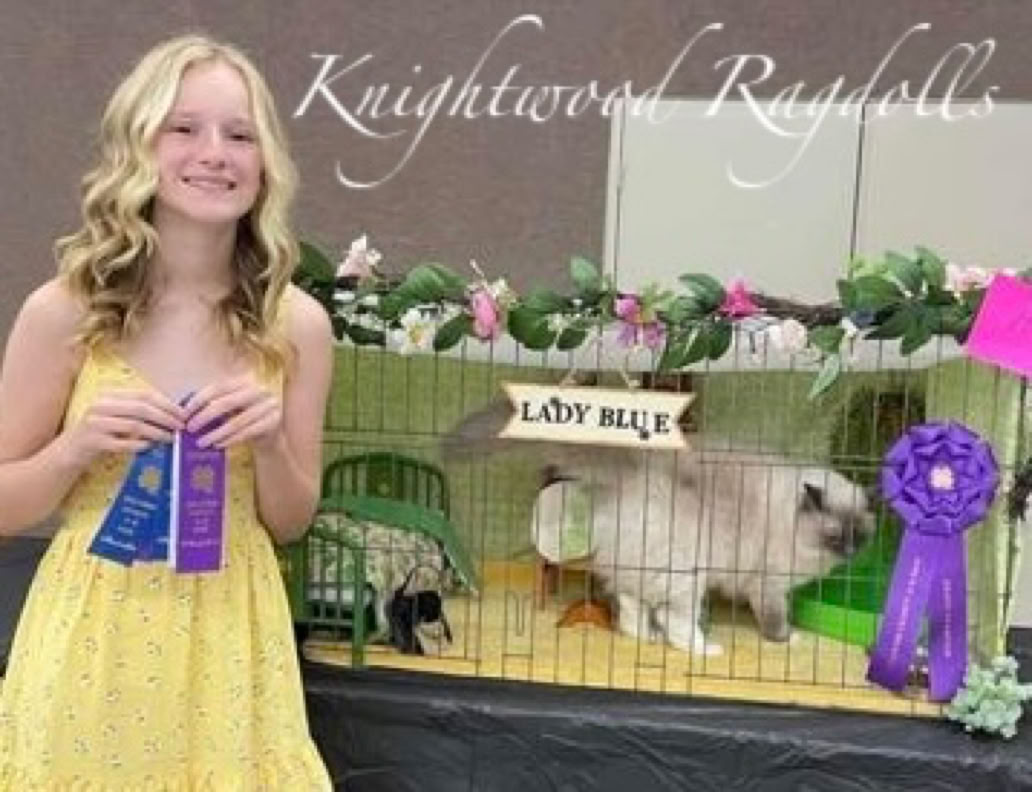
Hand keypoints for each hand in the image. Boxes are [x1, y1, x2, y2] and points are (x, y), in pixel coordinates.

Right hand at [60, 390, 185, 468]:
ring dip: (156, 432)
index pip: (144, 395)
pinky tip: (149, 447)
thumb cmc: (99, 434)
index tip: (183, 413)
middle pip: (141, 408)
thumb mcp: (116, 417)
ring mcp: (95, 423)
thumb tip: (172, 413)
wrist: (67, 453)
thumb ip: (137, 412)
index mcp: (109, 395)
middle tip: (181, 427)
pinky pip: (122, 443)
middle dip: (166, 417)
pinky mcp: (92, 442)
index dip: (166, 403)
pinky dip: (138, 445)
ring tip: (170, 439)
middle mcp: (100, 405)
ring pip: (134, 425)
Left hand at [182, 376, 282, 451]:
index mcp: (245, 381)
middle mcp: (259, 390)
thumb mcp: (232, 406)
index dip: (200, 398)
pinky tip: (218, 445)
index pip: (219, 387)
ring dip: (216, 433)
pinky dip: (231, 440)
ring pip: (237, 421)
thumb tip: (186, 412)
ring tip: (201, 443)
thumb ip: (214, 404)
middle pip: (227, 402)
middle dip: (205, 416)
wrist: (273, 431)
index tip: (185, 412)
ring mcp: (268, 405)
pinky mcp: (274, 422)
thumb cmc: (245, 416)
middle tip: (190, 428)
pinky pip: (248, 432)